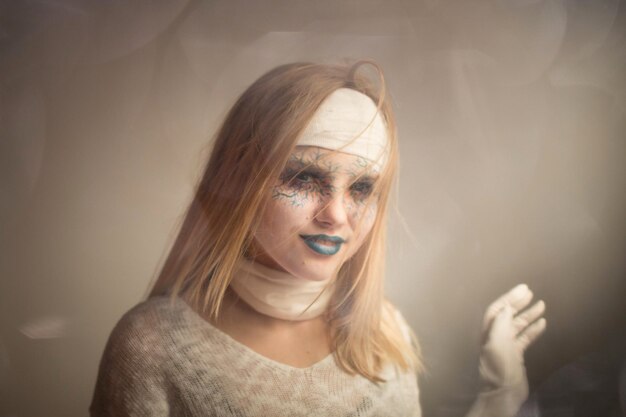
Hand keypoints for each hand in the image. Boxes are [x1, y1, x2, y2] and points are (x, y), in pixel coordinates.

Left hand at [467, 284, 546, 416]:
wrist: (503, 392)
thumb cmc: (498, 367)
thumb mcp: (497, 342)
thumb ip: (501, 323)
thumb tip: (508, 306)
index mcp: (488, 331)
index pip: (498, 309)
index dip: (509, 298)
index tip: (523, 289)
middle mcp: (496, 335)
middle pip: (508, 314)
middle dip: (518, 302)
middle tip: (530, 292)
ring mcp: (507, 345)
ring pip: (518, 325)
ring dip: (528, 314)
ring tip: (541, 304)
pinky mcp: (516, 354)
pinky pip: (525, 338)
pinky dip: (533, 329)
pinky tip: (542, 322)